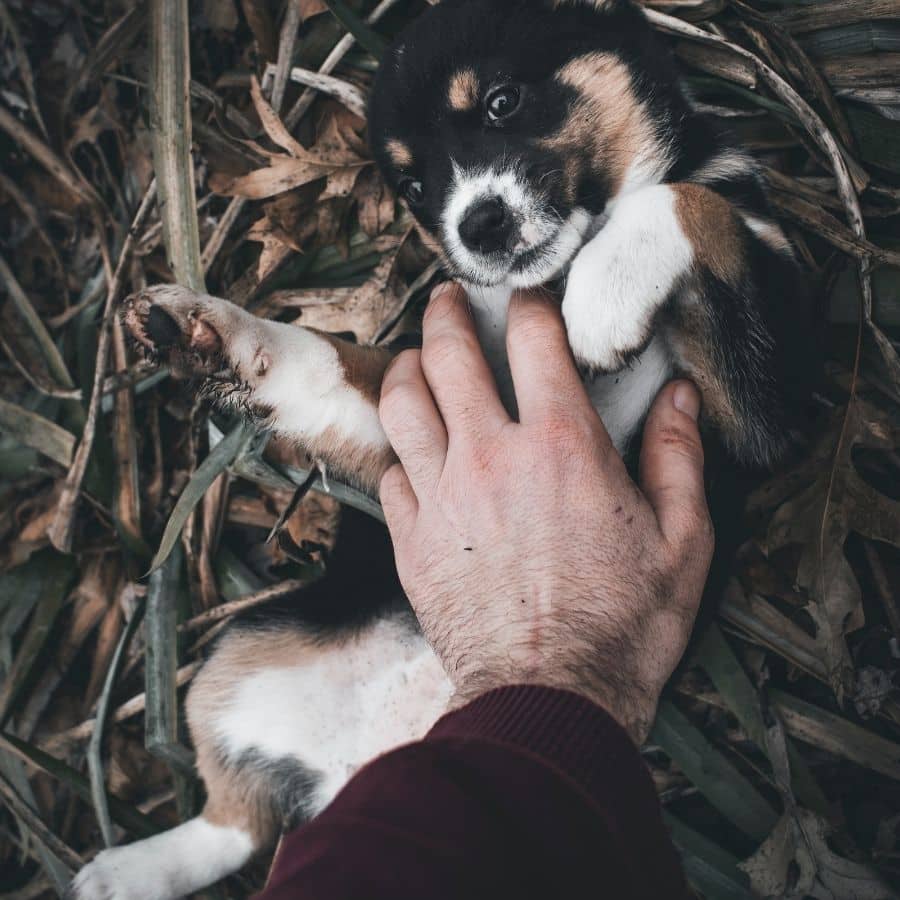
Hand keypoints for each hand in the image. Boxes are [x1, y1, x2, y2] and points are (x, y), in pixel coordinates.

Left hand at [378, 283, 713, 743]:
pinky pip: (389, 473)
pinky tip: (409, 448)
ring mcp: (441, 496)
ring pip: (403, 403)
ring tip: (415, 356)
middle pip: (448, 355)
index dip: (527, 302)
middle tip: (448, 298)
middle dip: (445, 313)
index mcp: (561, 444)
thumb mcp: (682, 540)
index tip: (526, 295)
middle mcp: (490, 455)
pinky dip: (397, 449)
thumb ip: (679, 457)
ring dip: (406, 367)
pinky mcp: (412, 539)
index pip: (532, 339)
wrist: (549, 698)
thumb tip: (680, 398)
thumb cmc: (623, 625)